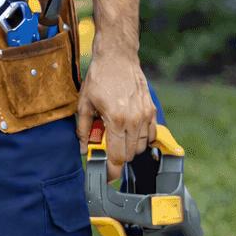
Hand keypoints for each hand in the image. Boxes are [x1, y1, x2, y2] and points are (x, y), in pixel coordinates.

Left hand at [76, 47, 156, 181]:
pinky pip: (150, 135)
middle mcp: (134, 121)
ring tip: (115, 133)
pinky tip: (128, 128)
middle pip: (129, 154)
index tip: (108, 177)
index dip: (112, 170)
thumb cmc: (99, 78)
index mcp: (116, 120)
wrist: (117, 58)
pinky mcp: (152, 111)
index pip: (117, 156)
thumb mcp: (84, 102)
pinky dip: (140, 137)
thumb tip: (83, 148)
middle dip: (117, 156)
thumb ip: (85, 128)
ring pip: (140, 146)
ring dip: (128, 147)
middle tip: (105, 147)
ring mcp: (146, 116)